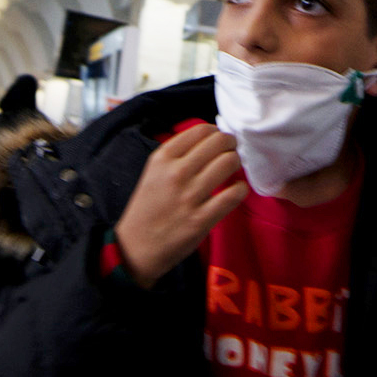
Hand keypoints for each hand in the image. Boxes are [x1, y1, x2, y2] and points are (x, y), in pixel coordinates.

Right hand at [115, 124, 248, 288]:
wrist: (136, 246)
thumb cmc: (148, 207)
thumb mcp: (154, 171)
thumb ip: (178, 154)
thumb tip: (212, 139)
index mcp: (163, 158)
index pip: (202, 130)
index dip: (217, 133)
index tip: (219, 142)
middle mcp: (176, 172)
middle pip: (219, 142)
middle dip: (230, 145)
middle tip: (230, 153)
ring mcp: (189, 196)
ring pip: (229, 162)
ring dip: (236, 163)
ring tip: (232, 171)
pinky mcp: (201, 219)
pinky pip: (234, 194)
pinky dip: (240, 189)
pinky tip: (235, 191)